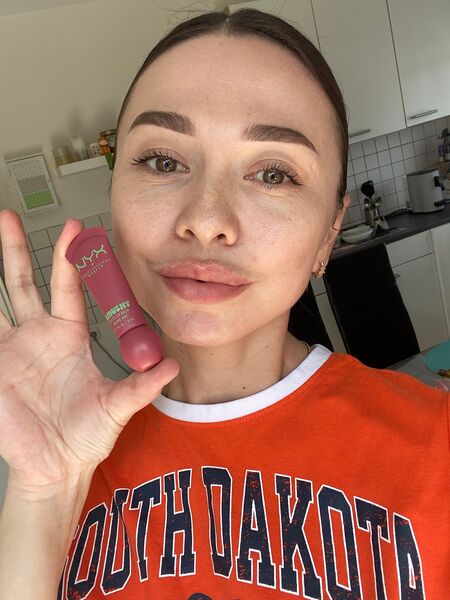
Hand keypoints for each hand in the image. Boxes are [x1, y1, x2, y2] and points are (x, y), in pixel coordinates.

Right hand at [0, 210, 177, 493]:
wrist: (56, 466)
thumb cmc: (86, 435)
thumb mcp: (116, 407)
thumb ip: (141, 386)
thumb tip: (173, 366)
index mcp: (69, 336)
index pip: (68, 289)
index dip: (72, 260)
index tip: (78, 231)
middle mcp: (38, 335)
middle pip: (23, 282)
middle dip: (16, 249)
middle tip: (10, 218)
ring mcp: (11, 348)